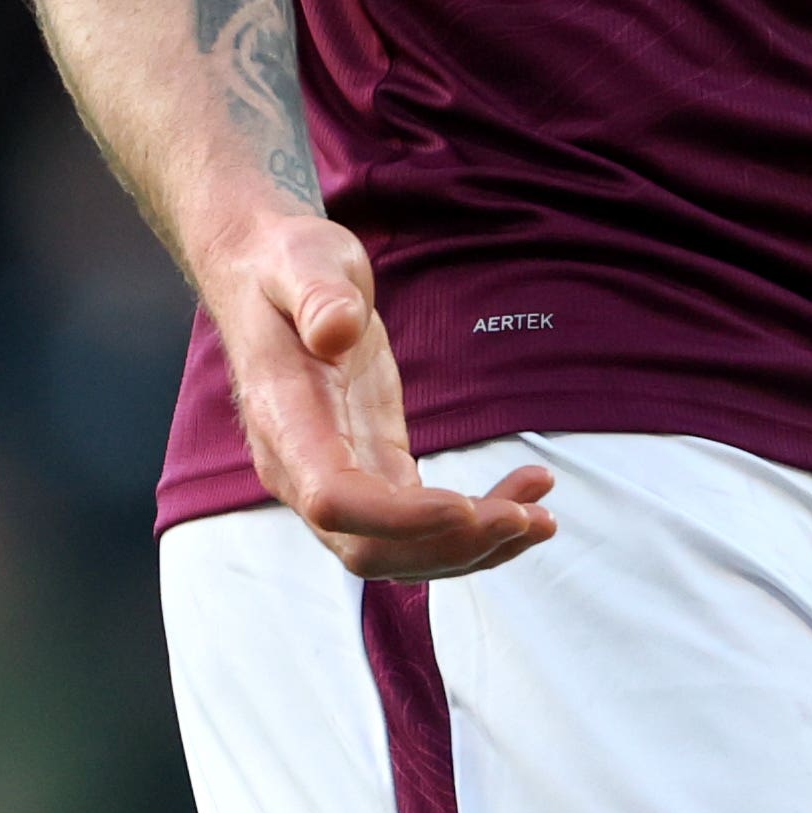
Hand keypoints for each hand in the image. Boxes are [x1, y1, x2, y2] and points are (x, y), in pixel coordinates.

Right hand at [207, 213, 559, 584]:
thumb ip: (317, 295)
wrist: (271, 276)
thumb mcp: (303, 261)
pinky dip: (471, 523)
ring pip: (399, 551)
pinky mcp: (371, 467)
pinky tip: (523, 498)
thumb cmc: (287, 268)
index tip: (467, 506)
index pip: (334, 500)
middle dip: (450, 546)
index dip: (400, 518)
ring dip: (472, 547)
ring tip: (541, 519)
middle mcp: (302, 470)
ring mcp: (335, 477)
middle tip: (527, 518)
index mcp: (285, 424)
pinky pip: (417, 522)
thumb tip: (335, 329)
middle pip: (370, 549)